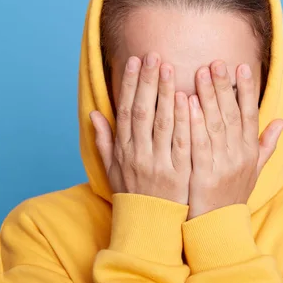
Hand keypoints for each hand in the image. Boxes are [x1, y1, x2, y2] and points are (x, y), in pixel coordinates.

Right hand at [90, 53, 191, 204]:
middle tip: (155, 55)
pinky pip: (182, 142)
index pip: (126, 111)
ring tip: (171, 68)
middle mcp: (139, 154)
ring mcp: (159, 163)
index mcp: (123, 150)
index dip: (130, 85)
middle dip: (149, 82)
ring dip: (166, 94)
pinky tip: (188, 99)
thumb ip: (104, 140)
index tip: (135, 62)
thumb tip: (94, 113)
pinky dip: (185, 120)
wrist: (149, 227)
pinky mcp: (179, 173)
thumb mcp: (112, 169)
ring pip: (163, 123)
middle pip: (143, 112)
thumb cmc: (132, 194)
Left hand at [187, 61, 282, 218]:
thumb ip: (265, 145)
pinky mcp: (204, 174)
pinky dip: (194, 120)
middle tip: (217, 61)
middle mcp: (239, 155)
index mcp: (249, 152)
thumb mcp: (253, 171)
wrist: (218, 228)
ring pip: (216, 123)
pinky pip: (199, 143)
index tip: (242, 67)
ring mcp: (222, 164)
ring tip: (201, 72)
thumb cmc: (232, 196)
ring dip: (208, 96)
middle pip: (231, 114)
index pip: (249, 115)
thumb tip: (280, 122)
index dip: (246, 90)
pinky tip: (187, 101)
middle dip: (224, 86)